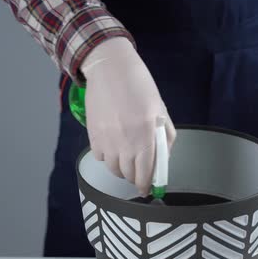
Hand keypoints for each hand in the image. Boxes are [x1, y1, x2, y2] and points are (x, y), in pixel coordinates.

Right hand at [81, 37, 175, 194]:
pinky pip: (101, 158)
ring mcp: (107, 140)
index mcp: (147, 134)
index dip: (147, 185)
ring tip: (127, 159)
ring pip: (113, 169)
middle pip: (129, 174)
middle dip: (136, 177)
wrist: (110, 68)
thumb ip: (165, 137)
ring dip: (122, 169)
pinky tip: (114, 147)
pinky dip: (108, 158)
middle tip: (139, 173)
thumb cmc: (139, 86)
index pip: (146, 171)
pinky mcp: (93, 136)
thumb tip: (163, 159)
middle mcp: (126, 141)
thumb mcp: (161, 110)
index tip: (147, 189)